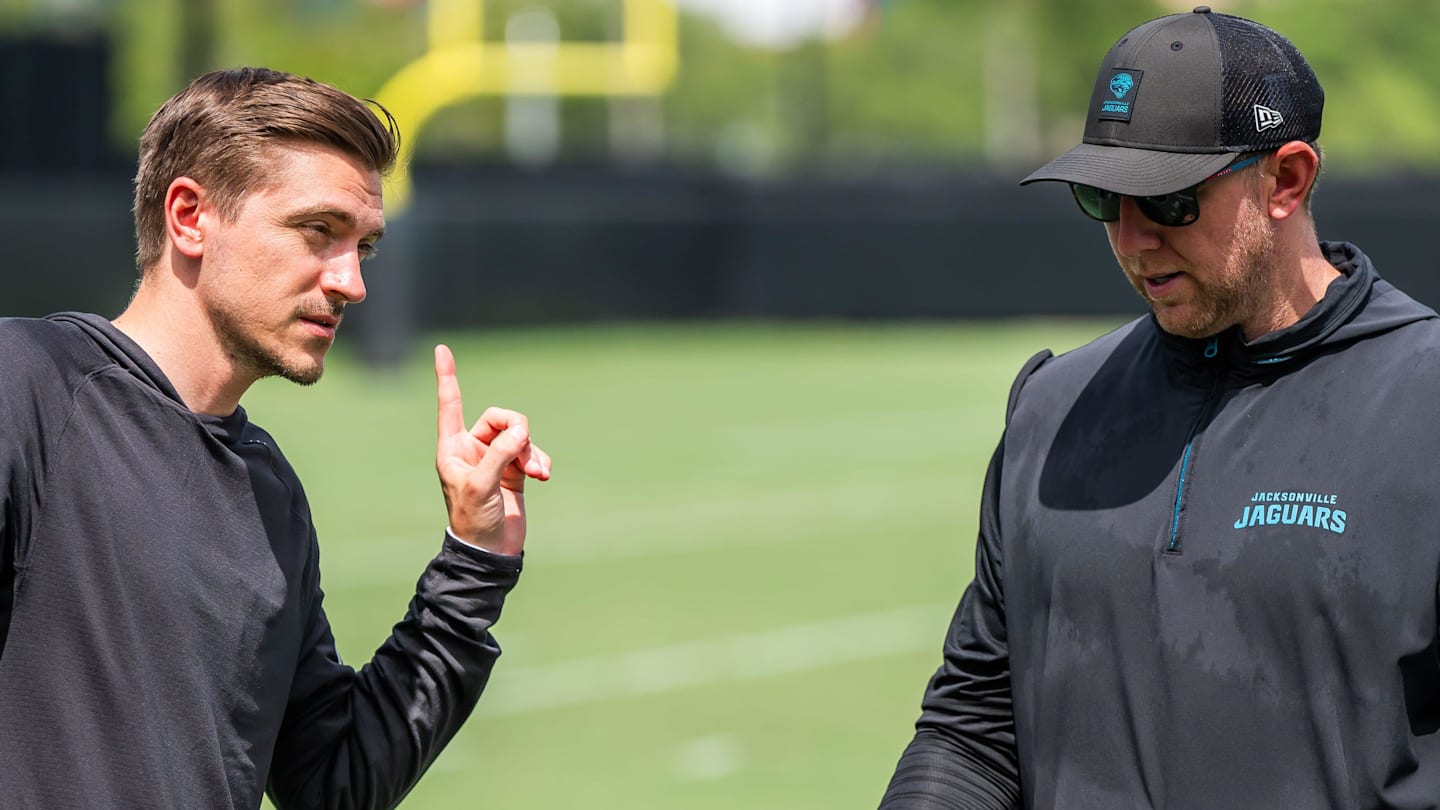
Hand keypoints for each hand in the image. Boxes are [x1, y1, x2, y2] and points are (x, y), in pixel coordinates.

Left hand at [434, 344, 551, 554]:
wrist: (490, 550)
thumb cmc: (473, 520)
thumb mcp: (481, 486)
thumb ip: (500, 454)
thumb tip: (521, 431)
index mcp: (453, 448)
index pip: (450, 405)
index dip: (448, 377)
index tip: (442, 349)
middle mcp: (473, 448)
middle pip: (500, 418)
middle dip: (516, 431)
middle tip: (523, 450)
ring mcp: (495, 459)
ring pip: (519, 435)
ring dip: (531, 451)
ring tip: (536, 473)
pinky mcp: (514, 470)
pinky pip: (531, 452)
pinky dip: (540, 460)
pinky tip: (542, 476)